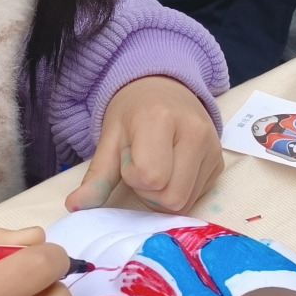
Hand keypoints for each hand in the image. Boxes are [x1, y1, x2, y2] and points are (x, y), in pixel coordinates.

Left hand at [66, 76, 223, 214]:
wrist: (163, 88)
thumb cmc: (132, 113)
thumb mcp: (110, 138)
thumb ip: (97, 176)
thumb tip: (75, 207)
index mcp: (161, 119)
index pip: (150, 178)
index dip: (133, 176)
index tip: (129, 157)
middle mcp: (195, 132)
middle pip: (171, 198)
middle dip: (149, 192)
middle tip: (142, 166)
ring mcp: (213, 148)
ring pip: (185, 202)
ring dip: (163, 194)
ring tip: (157, 167)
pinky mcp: (220, 162)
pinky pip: (197, 197)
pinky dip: (179, 191)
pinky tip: (173, 169)